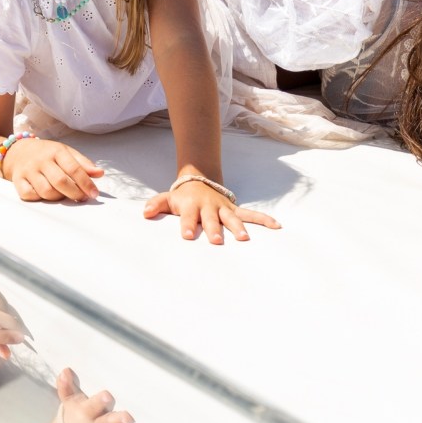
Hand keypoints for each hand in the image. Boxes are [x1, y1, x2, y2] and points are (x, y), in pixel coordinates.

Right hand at [5, 139, 103, 202]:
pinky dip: (39, 199)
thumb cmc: (47, 154)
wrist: (18, 151)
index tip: (94, 193)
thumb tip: (100, 173)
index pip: (74, 168)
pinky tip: (44, 195)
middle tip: (82, 197)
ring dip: (58, 197)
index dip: (86, 183)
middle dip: (74, 193)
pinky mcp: (17, 180)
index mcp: (56, 151)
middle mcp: (42, 160)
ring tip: (63, 195)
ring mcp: (28, 170)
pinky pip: (29, 195)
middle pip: (60, 181)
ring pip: (46, 191)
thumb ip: (83, 163)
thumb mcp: (66, 153)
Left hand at [143, 178, 280, 243]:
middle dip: (214, 229)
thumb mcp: (168, 199)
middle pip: (212, 219)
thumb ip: (156, 204)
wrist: (198, 181)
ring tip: (244, 239)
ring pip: (233, 217)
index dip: (188, 225)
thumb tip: (145, 212)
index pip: (188, 217)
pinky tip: (276, 226)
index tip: (188, 236)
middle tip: (217, 241)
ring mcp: (224, 208)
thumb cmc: (182, 197)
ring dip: (238, 227)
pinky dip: (264, 219)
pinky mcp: (235, 210)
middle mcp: (209, 207)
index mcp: (191, 206)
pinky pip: (251, 214)